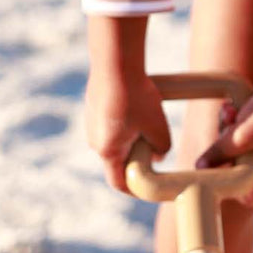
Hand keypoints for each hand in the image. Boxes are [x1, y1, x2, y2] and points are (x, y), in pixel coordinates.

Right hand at [85, 67, 170, 193]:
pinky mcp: (94, 106)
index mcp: (107, 151)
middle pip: (118, 159)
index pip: (119, 182)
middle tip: (156, 145)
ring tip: (149, 117)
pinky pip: (112, 121)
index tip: (147, 191)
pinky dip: (126, 120)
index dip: (134, 190)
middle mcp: (94, 140)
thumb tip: (158, 155)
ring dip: (132, 136)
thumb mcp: (158, 128)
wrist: (115, 62)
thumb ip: (161, 148)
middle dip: (137, 157)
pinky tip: (138, 102)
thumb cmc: (137, 97)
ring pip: (115, 138)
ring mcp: (92, 122)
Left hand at [196, 71, 252, 207]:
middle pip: (239, 169)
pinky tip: (231, 107)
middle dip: (226, 151)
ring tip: (228, 113)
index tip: (217, 174)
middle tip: (222, 135)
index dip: (231, 189)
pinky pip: (243, 131)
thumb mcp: (240, 137)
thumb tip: (199, 167)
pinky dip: (235, 120)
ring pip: (239, 147)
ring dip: (228, 130)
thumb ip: (219, 153)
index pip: (249, 195)